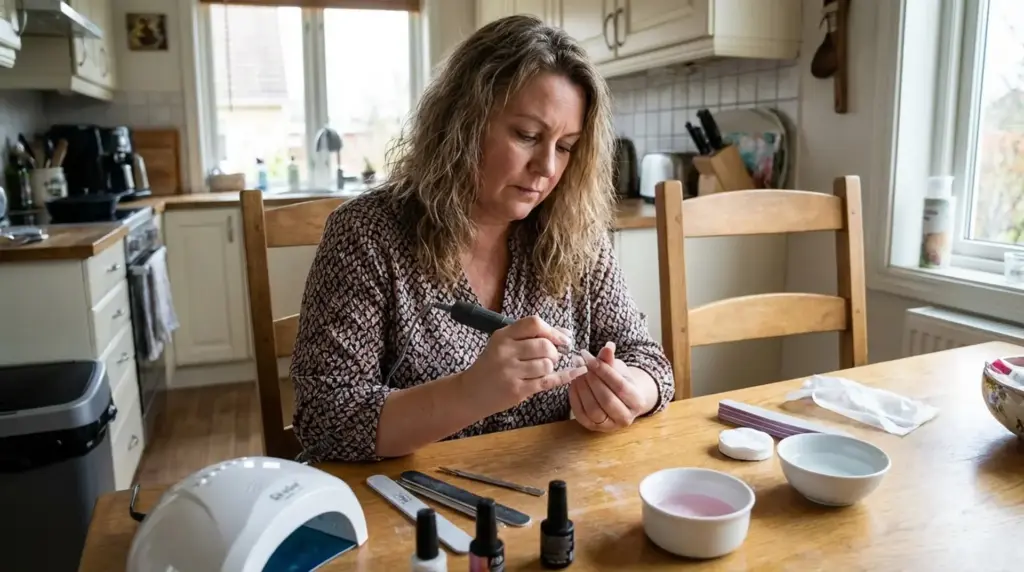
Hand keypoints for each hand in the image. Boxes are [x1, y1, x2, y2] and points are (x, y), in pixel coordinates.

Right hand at [462, 316, 586, 413]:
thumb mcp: (503, 344)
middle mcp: (505, 352)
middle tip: (550, 358)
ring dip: (550, 367)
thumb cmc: (491, 365)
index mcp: (502, 336)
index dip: (552, 331)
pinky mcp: (517, 390)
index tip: (562, 339)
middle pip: (544, 345)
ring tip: (539, 370)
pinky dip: (566, 376)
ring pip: (547, 365)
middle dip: (554, 352)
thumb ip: (530, 336)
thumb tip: (566, 333)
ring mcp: (510, 372)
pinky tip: (577, 371)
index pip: (534, 324)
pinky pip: (549, 381)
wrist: (470, 393)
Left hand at [568, 342, 648, 431]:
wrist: (621, 400)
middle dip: (591, 380)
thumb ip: (611, 360)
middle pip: (606, 399)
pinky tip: (573, 384)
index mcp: (637, 402)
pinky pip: (581, 415)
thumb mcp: (618, 369)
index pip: (620, 386)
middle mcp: (626, 418)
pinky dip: (575, 398)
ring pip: (593, 409)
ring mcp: (609, 426)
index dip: (604, 371)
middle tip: (579, 364)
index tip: (589, 358)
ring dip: (582, 389)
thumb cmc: (620, 381)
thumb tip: (608, 347)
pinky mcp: (593, 428)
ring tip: (576, 372)